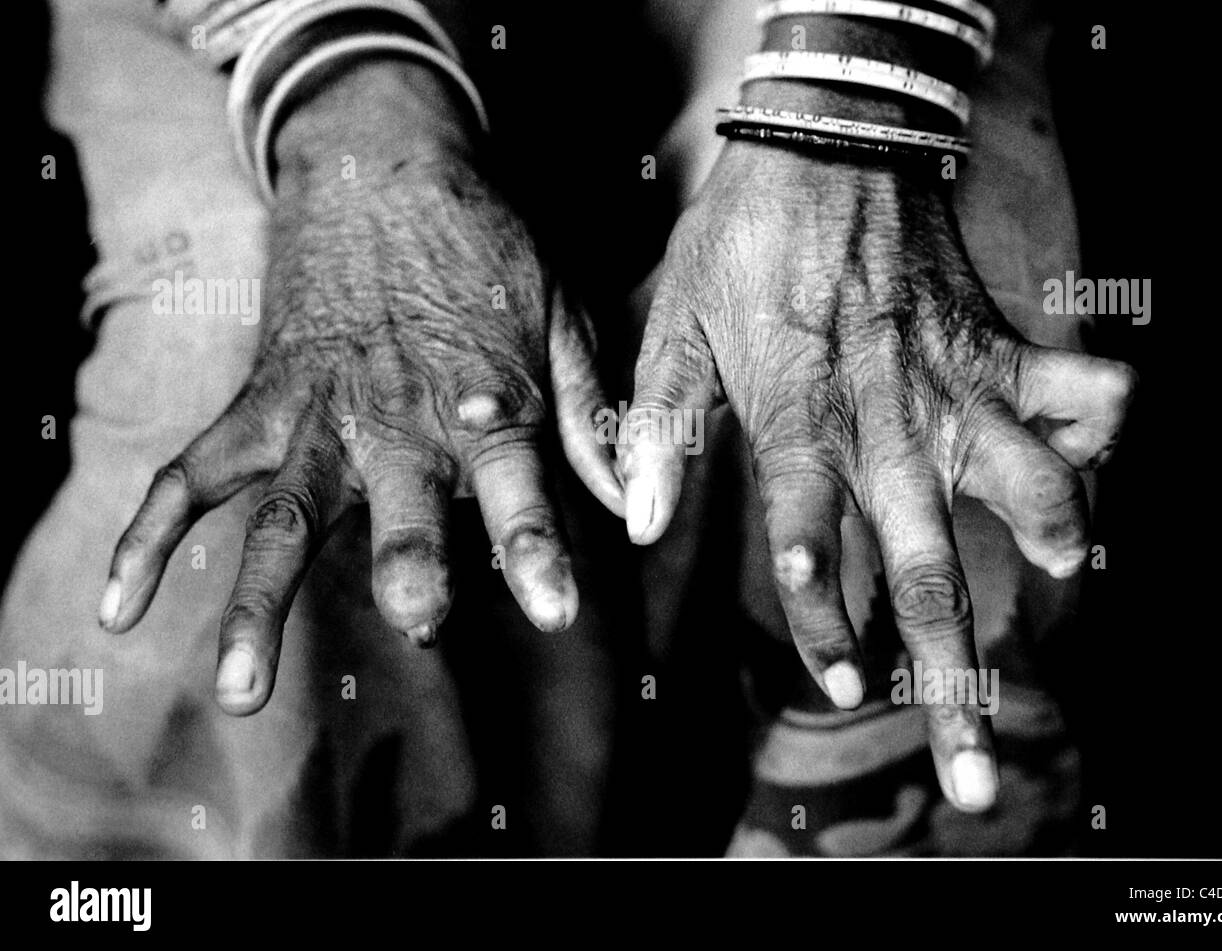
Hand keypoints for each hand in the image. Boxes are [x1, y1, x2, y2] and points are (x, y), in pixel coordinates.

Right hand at [98, 62, 621, 714]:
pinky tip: (120, 607)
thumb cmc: (486, 247)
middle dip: (410, 571)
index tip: (557, 612)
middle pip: (398, 510)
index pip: (517, 488)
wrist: (382, 159)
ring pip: (281, 518)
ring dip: (257, 605)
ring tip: (238, 693)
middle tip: (420, 626)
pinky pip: (191, 473)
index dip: (536, 550)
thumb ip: (590, 415)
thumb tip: (632, 506)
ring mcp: (316, 414)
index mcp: (482, 405)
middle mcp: (396, 421)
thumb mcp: (560, 318)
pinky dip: (147, 536)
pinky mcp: (259, 401)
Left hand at [619, 141, 1134, 810]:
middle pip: (925, 563)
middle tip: (972, 766)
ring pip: (1026, 480)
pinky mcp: (1001, 343)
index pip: (805, 537)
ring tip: (1062, 571)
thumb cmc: (741, 236)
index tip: (839, 680)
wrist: (825, 134)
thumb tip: (643, 524)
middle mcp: (884, 416)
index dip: (820, 615)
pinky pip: (1078, 389)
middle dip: (950, 674)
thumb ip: (661, 426)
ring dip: (1055, 529)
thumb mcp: (673, 323)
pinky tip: (1091, 455)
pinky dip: (1099, 424)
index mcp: (797, 416)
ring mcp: (953, 381)